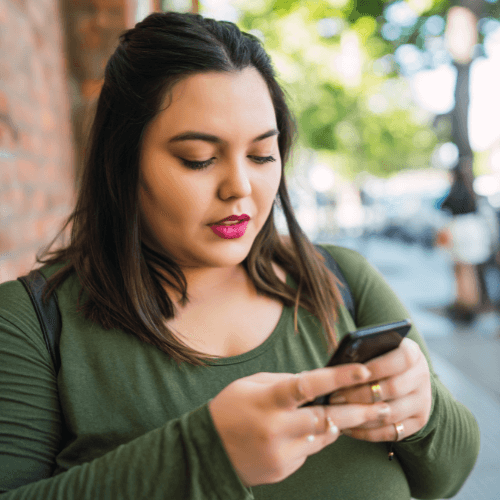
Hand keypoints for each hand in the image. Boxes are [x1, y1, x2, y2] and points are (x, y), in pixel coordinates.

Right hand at [208, 364, 390, 486]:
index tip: (363, 371)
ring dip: (338, 425)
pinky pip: (309, 452)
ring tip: (357, 415)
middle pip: (327, 419)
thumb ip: (285, 382)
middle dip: (359, 411)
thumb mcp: (252, 385)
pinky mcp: (283, 469)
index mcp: (268, 399)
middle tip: (384, 405)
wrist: (208, 450)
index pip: (308, 385)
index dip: (338, 377)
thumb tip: (316, 383)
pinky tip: (306, 431)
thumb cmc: (230, 407)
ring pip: (323, 437)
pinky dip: (313, 439)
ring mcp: (281, 452)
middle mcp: (276, 427)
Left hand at [328, 338, 431, 442]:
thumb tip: (339, 364)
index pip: (401, 359)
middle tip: (335, 396)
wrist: (404, 375)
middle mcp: (422, 376)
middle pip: (393, 388)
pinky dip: (367, 432)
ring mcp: (422, 401)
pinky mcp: (418, 422)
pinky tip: (347, 427)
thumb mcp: (375, 348)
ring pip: (391, 413)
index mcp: (412, 352)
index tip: (353, 373)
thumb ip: (362, 352)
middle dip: (360, 394)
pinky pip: (391, 432)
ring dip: (361, 415)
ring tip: (338, 413)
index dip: (377, 367)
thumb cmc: (378, 358)